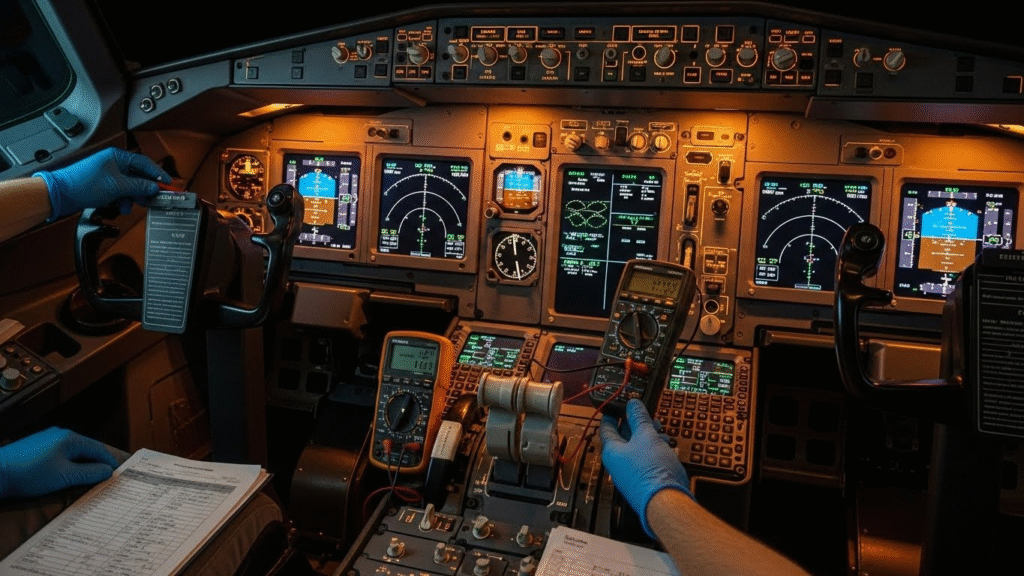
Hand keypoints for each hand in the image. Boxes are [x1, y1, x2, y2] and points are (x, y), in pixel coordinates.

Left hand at [0, 427, 120, 499]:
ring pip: (73, 453)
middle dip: (97, 463)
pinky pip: (61, 456)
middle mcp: (60, 435)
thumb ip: (89, 473)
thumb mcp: (64, 476)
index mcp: (70, 438)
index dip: (110, 461)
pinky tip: (67, 476)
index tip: (118, 472)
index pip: (98, 448)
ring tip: (88, 479)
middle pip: (86, 450)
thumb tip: (107, 471)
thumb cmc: (30, 474)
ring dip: (82, 465)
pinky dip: (69, 465)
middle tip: (106, 477)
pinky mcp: (37, 449)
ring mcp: (47, 441)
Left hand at [34, 147, 170, 219]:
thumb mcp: (117, 186)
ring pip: (130, 187)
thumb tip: (153, 187)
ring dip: (132, 198)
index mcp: (117, 157)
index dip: (158, 174)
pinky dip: (123, 201)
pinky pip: (121, 193)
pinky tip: (120, 206)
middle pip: (138, 176)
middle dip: (144, 189)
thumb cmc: (82, 183)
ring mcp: (109, 175)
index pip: (145, 163)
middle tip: (152, 199)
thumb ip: (138, 186)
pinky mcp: (104, 186)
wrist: (60, 194)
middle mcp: (114, 164)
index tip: (168, 184)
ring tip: (130, 205)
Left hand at [599, 398, 691, 536]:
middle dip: (636, 425)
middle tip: (646, 416)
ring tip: (660, 430)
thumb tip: (633, 404)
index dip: (612, 414)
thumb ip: (639, 418)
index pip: (606, 428)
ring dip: (648, 437)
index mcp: (612, 451)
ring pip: (637, 449)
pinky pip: (645, 460)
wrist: (667, 502)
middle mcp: (618, 464)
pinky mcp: (643, 481)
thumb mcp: (646, 436)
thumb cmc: (652, 472)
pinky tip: (665, 446)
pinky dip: (653, 450)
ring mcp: (630, 474)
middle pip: (624, 438)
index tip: (617, 405)